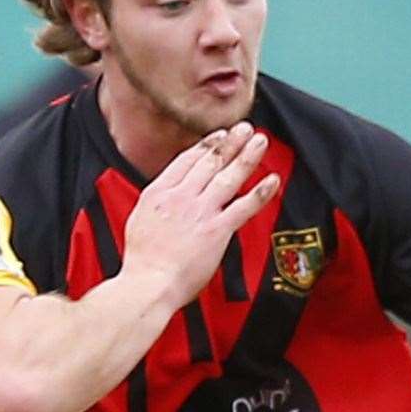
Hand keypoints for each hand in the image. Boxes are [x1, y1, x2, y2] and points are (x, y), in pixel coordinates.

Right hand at [123, 123, 279, 309]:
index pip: (187, 160)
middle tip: (244, 128)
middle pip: (211, 162)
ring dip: (247, 156)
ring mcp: (201, 211)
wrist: (148, 283)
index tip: (220, 136)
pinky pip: (244, 207)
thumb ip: (156, 202)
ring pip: (228, 176)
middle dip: (231, 142)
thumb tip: (167, 195)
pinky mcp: (217, 230)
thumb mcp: (139, 219)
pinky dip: (260, 192)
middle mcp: (181, 196)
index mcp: (159, 192)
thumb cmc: (142, 262)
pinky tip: (271, 180)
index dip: (207, 145)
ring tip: (259, 141)